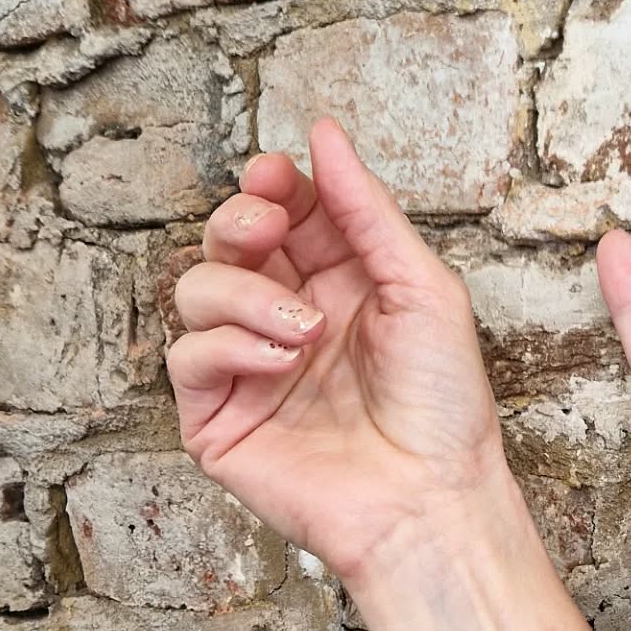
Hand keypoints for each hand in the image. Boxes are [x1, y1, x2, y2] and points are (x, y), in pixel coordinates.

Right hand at [166, 119, 505, 581]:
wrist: (432, 497)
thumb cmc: (442, 405)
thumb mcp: (422, 288)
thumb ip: (368, 211)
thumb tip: (324, 133)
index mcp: (340, 285)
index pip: (284, 213)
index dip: (272, 187)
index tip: (278, 176)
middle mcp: (289, 319)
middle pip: (227, 241)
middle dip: (240, 222)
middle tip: (269, 232)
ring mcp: (249, 367)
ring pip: (195, 289)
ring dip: (245, 295)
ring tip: (305, 332)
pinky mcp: (219, 418)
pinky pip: (188, 355)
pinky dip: (229, 347)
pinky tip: (281, 364)